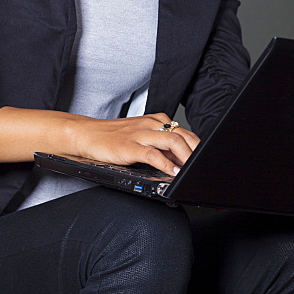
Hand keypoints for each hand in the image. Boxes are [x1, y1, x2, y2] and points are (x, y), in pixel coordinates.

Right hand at [71, 113, 199, 176]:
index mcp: (157, 121)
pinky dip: (166, 164)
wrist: (87, 134)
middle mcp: (151, 124)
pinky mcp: (130, 146)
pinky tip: (172, 172)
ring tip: (192, 170)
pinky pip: (153, 154)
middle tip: (203, 167)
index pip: (184, 132)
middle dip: (197, 153)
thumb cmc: (114, 138)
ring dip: (186, 157)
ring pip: (172, 141)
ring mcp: (140, 134)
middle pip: (183, 135)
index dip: (198, 147)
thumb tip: (181, 160)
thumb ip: (161, 146)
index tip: (206, 159)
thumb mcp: (142, 137)